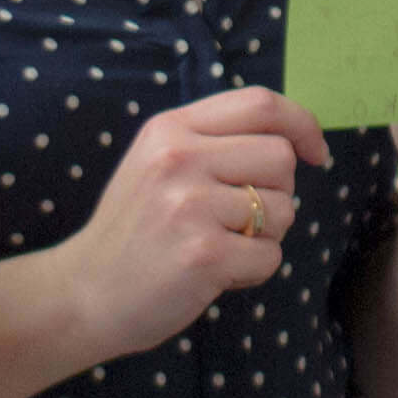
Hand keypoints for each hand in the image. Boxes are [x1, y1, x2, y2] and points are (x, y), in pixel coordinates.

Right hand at [44, 90, 330, 361]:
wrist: (83, 293)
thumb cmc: (134, 231)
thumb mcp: (158, 164)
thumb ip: (213, 142)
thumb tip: (295, 140)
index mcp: (170, 129)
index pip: (260, 103)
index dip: (302, 125)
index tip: (315, 153)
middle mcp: (179, 158)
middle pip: (281, 158)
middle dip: (277, 193)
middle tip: (238, 220)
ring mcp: (190, 206)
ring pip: (284, 210)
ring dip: (264, 236)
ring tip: (218, 246)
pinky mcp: (204, 254)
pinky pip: (271, 256)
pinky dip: (252, 272)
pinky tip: (214, 275)